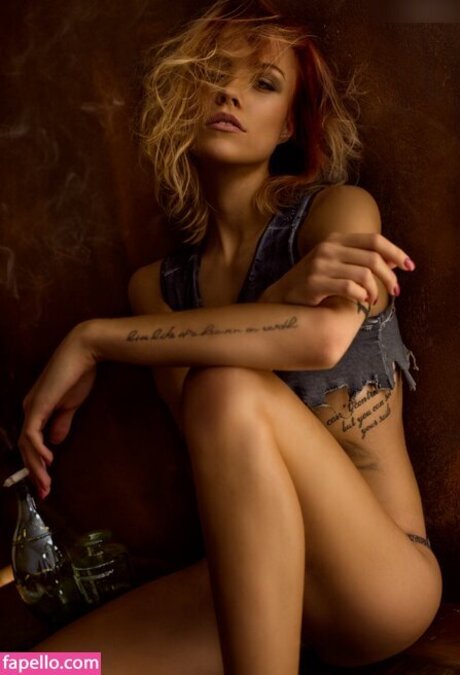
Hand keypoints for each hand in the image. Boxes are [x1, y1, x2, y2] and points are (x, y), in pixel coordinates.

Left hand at [18, 323, 96, 498]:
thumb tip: (55, 442)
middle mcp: (29, 409)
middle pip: (25, 447)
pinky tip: (48, 461)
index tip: (47, 481)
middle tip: (45, 491)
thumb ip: (61, 423)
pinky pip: (31, 434)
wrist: (83, 352)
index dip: (36, 462)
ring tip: (46, 484)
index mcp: (37, 409)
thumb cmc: (79, 374)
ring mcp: (31, 407)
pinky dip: (37, 450)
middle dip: (34, 471)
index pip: (30, 441)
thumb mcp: (71, 405)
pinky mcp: (38, 406)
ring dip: (35, 467)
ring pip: (26, 444)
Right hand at [260, 232, 414, 306]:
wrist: (280, 297)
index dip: (395, 252)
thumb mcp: (336, 264)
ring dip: (375, 290)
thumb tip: (393, 263)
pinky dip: (361, 296)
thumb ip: (359, 260)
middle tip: (396, 290)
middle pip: (373, 258)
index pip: (374, 240)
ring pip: (364, 274)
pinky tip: (361, 302)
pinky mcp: (314, 283)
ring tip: (373, 300)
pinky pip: (349, 288)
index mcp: (336, 239)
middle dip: (390, 276)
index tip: (409, 266)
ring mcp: (320, 265)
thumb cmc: (313, 283)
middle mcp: (328, 248)